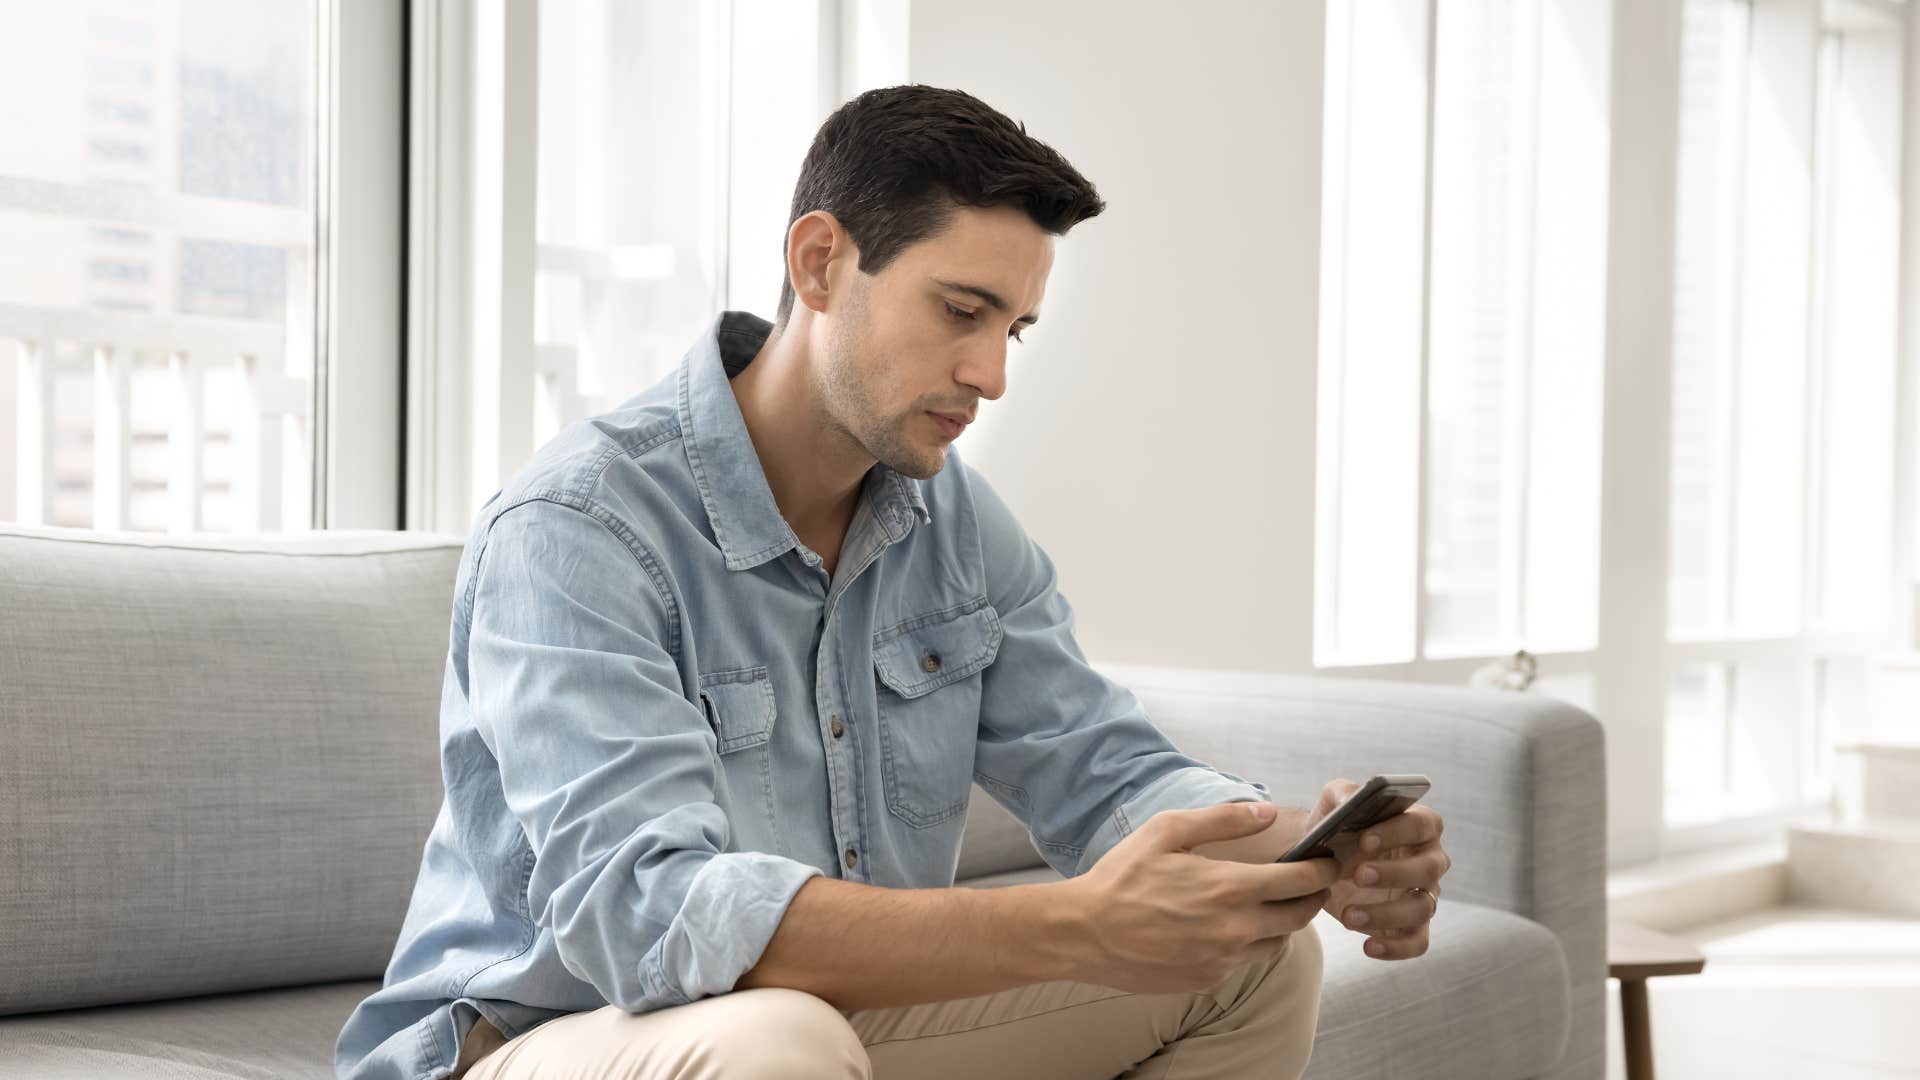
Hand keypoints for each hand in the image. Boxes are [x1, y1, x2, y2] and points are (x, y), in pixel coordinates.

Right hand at [1065, 801, 1339, 993]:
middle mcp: (1236, 929)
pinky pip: (1245, 961)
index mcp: (1230, 888)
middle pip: (1300, 916)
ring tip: (1268, 903)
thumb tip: (1267, 812)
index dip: (1324, 869)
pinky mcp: (1208, 979)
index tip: (1329, 860)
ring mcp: (1224, 959)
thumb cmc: (1123, 876)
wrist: (1085, 932)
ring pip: (1276, 943)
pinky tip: (1228, 926)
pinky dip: (1248, 943)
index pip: (1302, 881)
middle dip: (1313, 897)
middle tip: (1311, 882)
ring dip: (1281, 923)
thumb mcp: (1168, 831)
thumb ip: (1223, 819)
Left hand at [1311, 778, 1448, 960]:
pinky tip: (1367, 947)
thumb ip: (1343, 793)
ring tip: (1348, 915)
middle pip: (1430, 868)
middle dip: (1395, 873)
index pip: (1423, 824)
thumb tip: (1351, 798)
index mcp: (1419, 825)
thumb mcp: (1334, 804)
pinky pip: (1418, 942)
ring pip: (1423, 908)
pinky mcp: (1413, 925)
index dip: (1398, 831)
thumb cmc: (1338, 828)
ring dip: (1388, 914)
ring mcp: (1424, 895)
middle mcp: (1430, 860)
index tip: (1365, 840)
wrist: (1321, 862)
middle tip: (1358, 875)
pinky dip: (1397, 949)